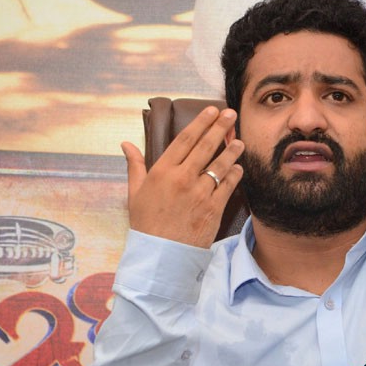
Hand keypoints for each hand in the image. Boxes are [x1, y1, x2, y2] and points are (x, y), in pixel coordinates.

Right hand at [121, 106, 243, 247]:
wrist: (161, 255)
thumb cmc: (146, 223)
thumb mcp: (135, 193)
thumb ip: (135, 165)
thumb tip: (126, 144)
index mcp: (162, 171)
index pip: (185, 139)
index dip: (200, 122)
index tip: (211, 111)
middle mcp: (182, 178)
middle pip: (206, 146)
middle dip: (220, 127)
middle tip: (231, 114)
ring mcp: (200, 193)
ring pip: (220, 164)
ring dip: (232, 150)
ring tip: (240, 140)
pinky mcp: (213, 208)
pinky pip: (228, 185)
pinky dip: (235, 174)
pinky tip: (238, 167)